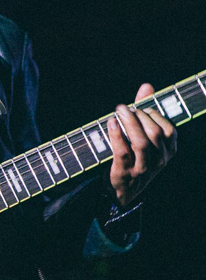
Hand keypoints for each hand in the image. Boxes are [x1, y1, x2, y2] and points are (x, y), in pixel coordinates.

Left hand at [107, 83, 176, 207]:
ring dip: (129, 122)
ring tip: (119, 110)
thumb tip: (147, 86)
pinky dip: (116, 134)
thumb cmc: (134, 158)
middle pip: (154, 133)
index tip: (140, 108)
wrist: (121, 192)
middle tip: (124, 107)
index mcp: (167, 152)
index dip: (153, 115)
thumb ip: (145, 111)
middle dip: (140, 116)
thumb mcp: (144, 137)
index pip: (167, 129)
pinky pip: (122, 151)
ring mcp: (142, 169)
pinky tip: (110, 122)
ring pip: (140, 142)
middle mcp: (158, 161)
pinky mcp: (124, 173)